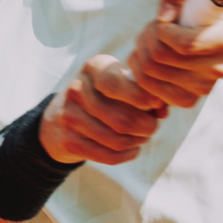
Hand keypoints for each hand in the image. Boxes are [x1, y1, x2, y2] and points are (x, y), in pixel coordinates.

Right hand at [39, 55, 167, 164]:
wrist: (60, 117)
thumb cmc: (104, 96)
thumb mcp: (121, 84)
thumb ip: (145, 92)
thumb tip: (163, 110)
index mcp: (93, 67)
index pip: (116, 84)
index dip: (141, 97)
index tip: (157, 104)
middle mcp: (76, 89)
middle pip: (122, 118)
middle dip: (147, 127)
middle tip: (153, 127)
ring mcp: (69, 117)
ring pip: (118, 140)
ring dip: (139, 141)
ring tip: (143, 137)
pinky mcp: (69, 141)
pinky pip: (109, 156)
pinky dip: (129, 154)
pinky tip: (133, 149)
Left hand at [127, 0, 222, 108]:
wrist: (205, 29)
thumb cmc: (198, 3)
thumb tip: (164, 18)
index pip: (185, 45)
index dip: (162, 31)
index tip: (163, 20)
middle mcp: (221, 69)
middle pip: (161, 59)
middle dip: (146, 38)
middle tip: (152, 29)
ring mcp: (204, 88)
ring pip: (150, 75)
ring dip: (139, 54)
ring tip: (148, 41)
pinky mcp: (188, 100)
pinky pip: (150, 93)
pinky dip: (139, 75)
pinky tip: (147, 59)